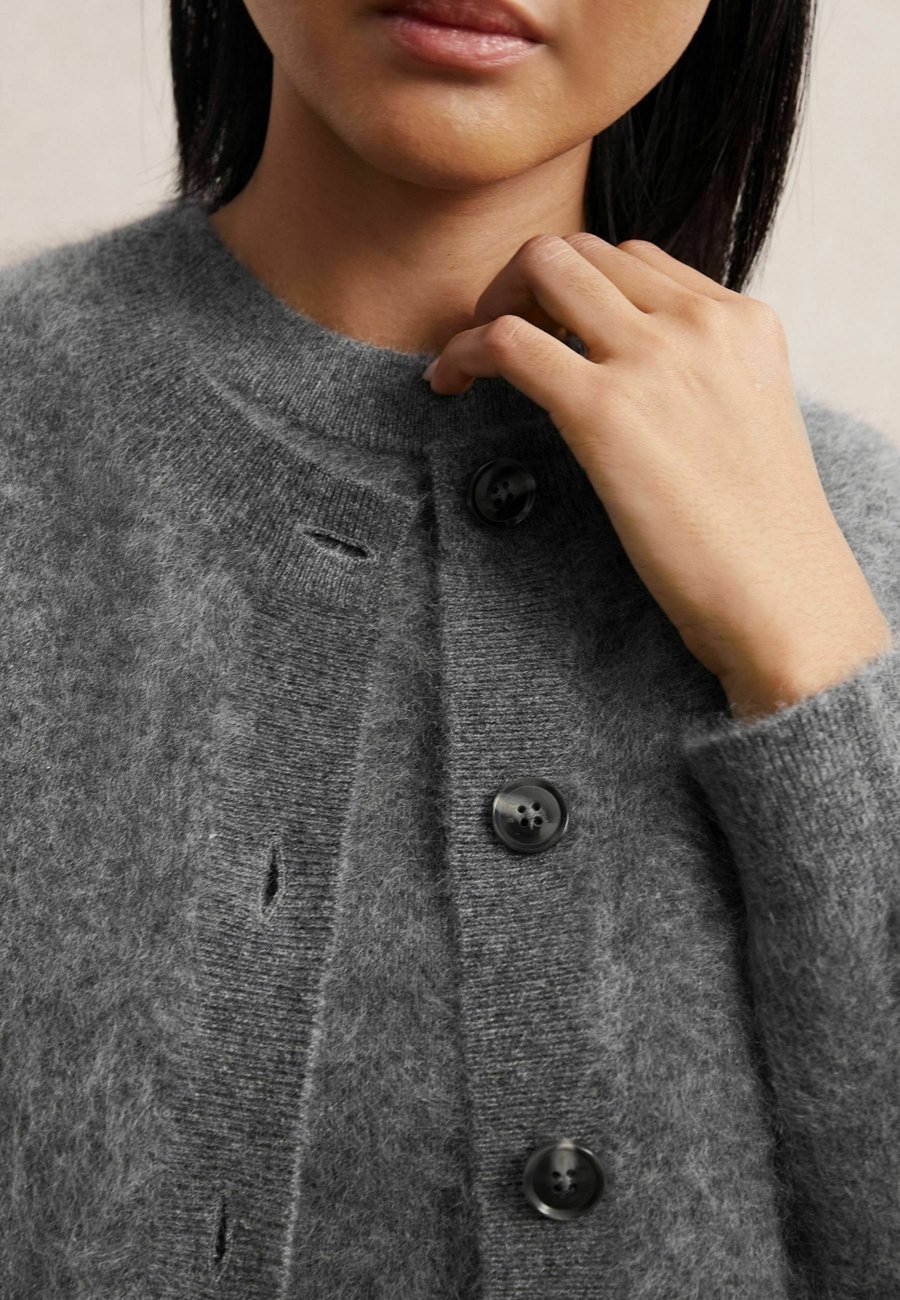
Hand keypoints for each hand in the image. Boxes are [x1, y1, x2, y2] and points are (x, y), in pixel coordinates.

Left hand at [424, 233, 892, 714]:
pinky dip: (463, 352)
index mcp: (741, 321)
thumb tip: (632, 381)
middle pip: (584, 250)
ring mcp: (652, 358)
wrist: (779, 595)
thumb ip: (700, 379)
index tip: (548, 331)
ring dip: (491, 302)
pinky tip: (448, 383)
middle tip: (502, 338)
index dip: (577, 288)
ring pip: (542, 268)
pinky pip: (506, 340)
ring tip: (473, 359)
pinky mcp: (603, 407)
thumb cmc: (759, 536)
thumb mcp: (747, 423)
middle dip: (526, 282)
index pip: (636, 260)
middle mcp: (699, 322)